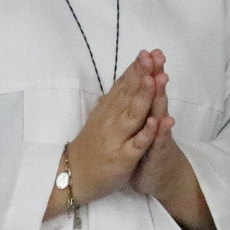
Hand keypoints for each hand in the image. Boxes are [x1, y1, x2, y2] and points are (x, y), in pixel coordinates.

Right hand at [55, 51, 162, 214]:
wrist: (73, 177)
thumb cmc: (90, 148)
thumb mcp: (99, 120)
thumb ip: (112, 101)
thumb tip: (121, 81)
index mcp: (108, 111)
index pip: (123, 86)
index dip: (135, 69)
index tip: (148, 52)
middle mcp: (112, 120)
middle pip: (128, 93)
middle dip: (142, 74)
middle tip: (154, 55)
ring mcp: (117, 138)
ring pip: (133, 114)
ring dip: (144, 96)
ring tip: (155, 79)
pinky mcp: (123, 157)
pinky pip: (136, 144)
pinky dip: (145, 133)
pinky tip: (156, 122)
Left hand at [125, 57, 214, 229]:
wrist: (162, 179)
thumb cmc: (149, 152)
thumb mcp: (140, 129)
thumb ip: (137, 108)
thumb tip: (130, 87)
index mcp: (148, 115)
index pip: (146, 90)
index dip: (146, 71)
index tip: (146, 51)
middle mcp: (156, 122)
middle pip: (156, 96)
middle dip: (156, 76)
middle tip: (158, 56)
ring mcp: (160, 138)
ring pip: (160, 114)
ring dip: (161, 98)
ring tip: (161, 79)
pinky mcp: (160, 155)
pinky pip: (161, 142)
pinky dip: (162, 132)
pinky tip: (164, 121)